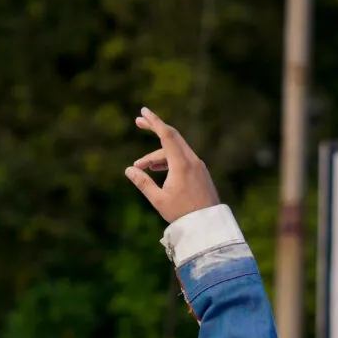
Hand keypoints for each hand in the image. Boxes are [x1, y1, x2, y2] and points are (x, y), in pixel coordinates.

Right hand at [125, 106, 218, 222]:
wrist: (208, 226)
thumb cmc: (182, 215)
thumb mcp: (158, 200)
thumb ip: (143, 183)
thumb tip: (129, 170)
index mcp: (181, 164)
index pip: (167, 135)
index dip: (154, 121)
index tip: (143, 111)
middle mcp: (192, 160)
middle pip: (172, 137)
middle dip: (155, 129)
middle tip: (138, 122)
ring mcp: (198, 166)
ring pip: (176, 150)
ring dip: (158, 154)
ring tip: (142, 165)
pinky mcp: (201, 172)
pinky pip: (183, 158)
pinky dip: (169, 160)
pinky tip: (158, 169)